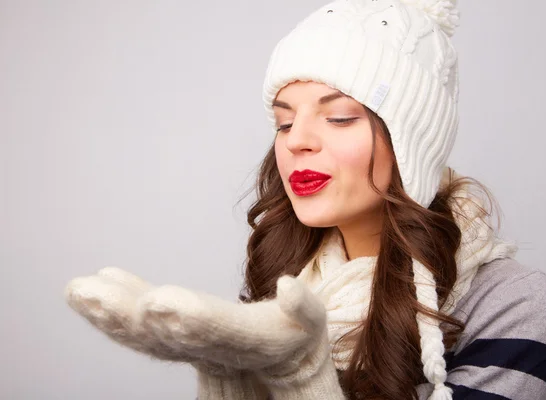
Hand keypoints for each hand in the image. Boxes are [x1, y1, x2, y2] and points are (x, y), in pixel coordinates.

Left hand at [65, 267, 344, 398]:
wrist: (277, 360)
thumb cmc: (297, 336)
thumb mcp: (311, 322)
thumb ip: (304, 307)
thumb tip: (288, 286)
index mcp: (246, 341)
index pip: (215, 331)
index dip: (189, 318)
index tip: (157, 301)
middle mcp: (209, 347)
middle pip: (163, 334)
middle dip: (126, 314)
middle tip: (89, 293)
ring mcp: (187, 343)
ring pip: (142, 333)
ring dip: (108, 313)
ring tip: (76, 289)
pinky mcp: (175, 332)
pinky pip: (141, 323)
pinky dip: (116, 305)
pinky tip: (95, 281)